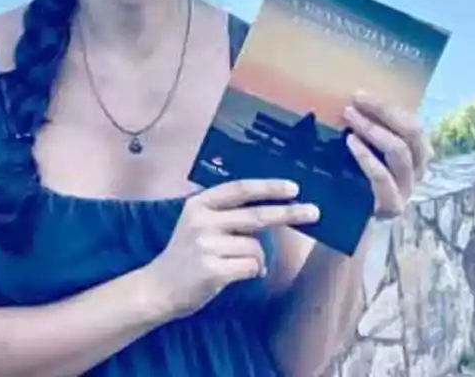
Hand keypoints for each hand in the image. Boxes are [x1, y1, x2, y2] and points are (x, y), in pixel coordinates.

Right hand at [142, 179, 320, 318]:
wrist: (160, 287)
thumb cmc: (187, 255)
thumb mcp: (198, 223)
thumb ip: (226, 212)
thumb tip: (271, 205)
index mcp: (199, 204)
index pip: (239, 189)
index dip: (268, 187)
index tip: (293, 188)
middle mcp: (201, 221)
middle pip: (256, 215)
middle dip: (288, 213)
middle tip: (314, 212)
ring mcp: (205, 245)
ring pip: (256, 247)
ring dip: (258, 258)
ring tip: (240, 264)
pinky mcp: (212, 270)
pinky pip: (251, 266)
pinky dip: (253, 271)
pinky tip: (237, 274)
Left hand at [342, 90, 432, 219]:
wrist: (343, 228)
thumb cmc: (350, 182)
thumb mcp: (361, 153)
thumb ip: (365, 132)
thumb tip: (347, 100)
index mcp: (415, 155)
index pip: (413, 125)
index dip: (389, 107)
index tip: (360, 94)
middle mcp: (417, 171)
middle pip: (413, 135)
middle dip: (385, 112)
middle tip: (355, 101)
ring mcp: (406, 190)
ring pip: (401, 154)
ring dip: (374, 130)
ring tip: (349, 117)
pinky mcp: (391, 206)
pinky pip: (383, 178)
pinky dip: (367, 157)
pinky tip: (350, 142)